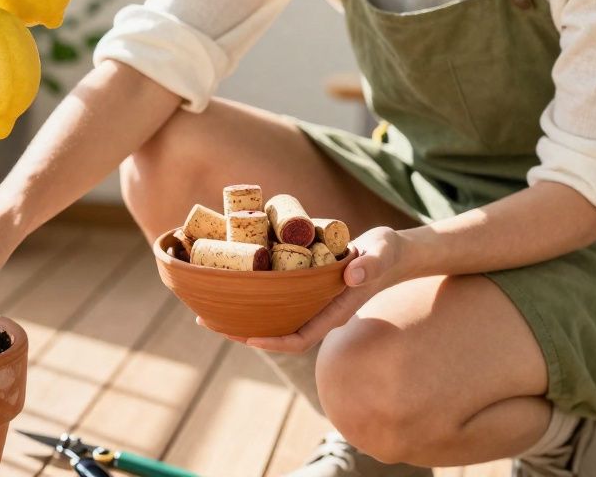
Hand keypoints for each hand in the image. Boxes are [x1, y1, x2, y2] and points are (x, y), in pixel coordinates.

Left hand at [220, 226, 411, 352]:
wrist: (389, 252)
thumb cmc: (386, 253)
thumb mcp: (381, 254)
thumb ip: (371, 265)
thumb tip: (353, 275)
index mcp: (333, 312)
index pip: (300, 339)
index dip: (273, 342)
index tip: (247, 338)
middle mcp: (318, 313)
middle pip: (277, 334)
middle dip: (243, 332)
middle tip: (207, 321)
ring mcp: (311, 304)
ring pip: (272, 319)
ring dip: (241, 317)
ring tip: (207, 309)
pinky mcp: (304, 291)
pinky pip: (274, 302)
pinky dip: (252, 299)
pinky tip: (231, 289)